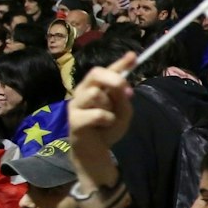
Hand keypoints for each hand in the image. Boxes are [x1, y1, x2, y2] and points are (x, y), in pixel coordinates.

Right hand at [66, 52, 137, 185]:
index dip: (120, 63)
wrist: (95, 151)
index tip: (133, 56)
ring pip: (95, 93)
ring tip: (109, 117)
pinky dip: (107, 119)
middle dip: (114, 79)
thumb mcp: (123, 112)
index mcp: (95, 86)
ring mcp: (76, 105)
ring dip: (109, 105)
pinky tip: (103, 126)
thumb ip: (123, 98)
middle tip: (127, 92)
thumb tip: (125, 86)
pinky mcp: (73, 120)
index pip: (106, 70)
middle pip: (96, 73)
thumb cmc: (108, 129)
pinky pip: (96, 114)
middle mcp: (83, 91)